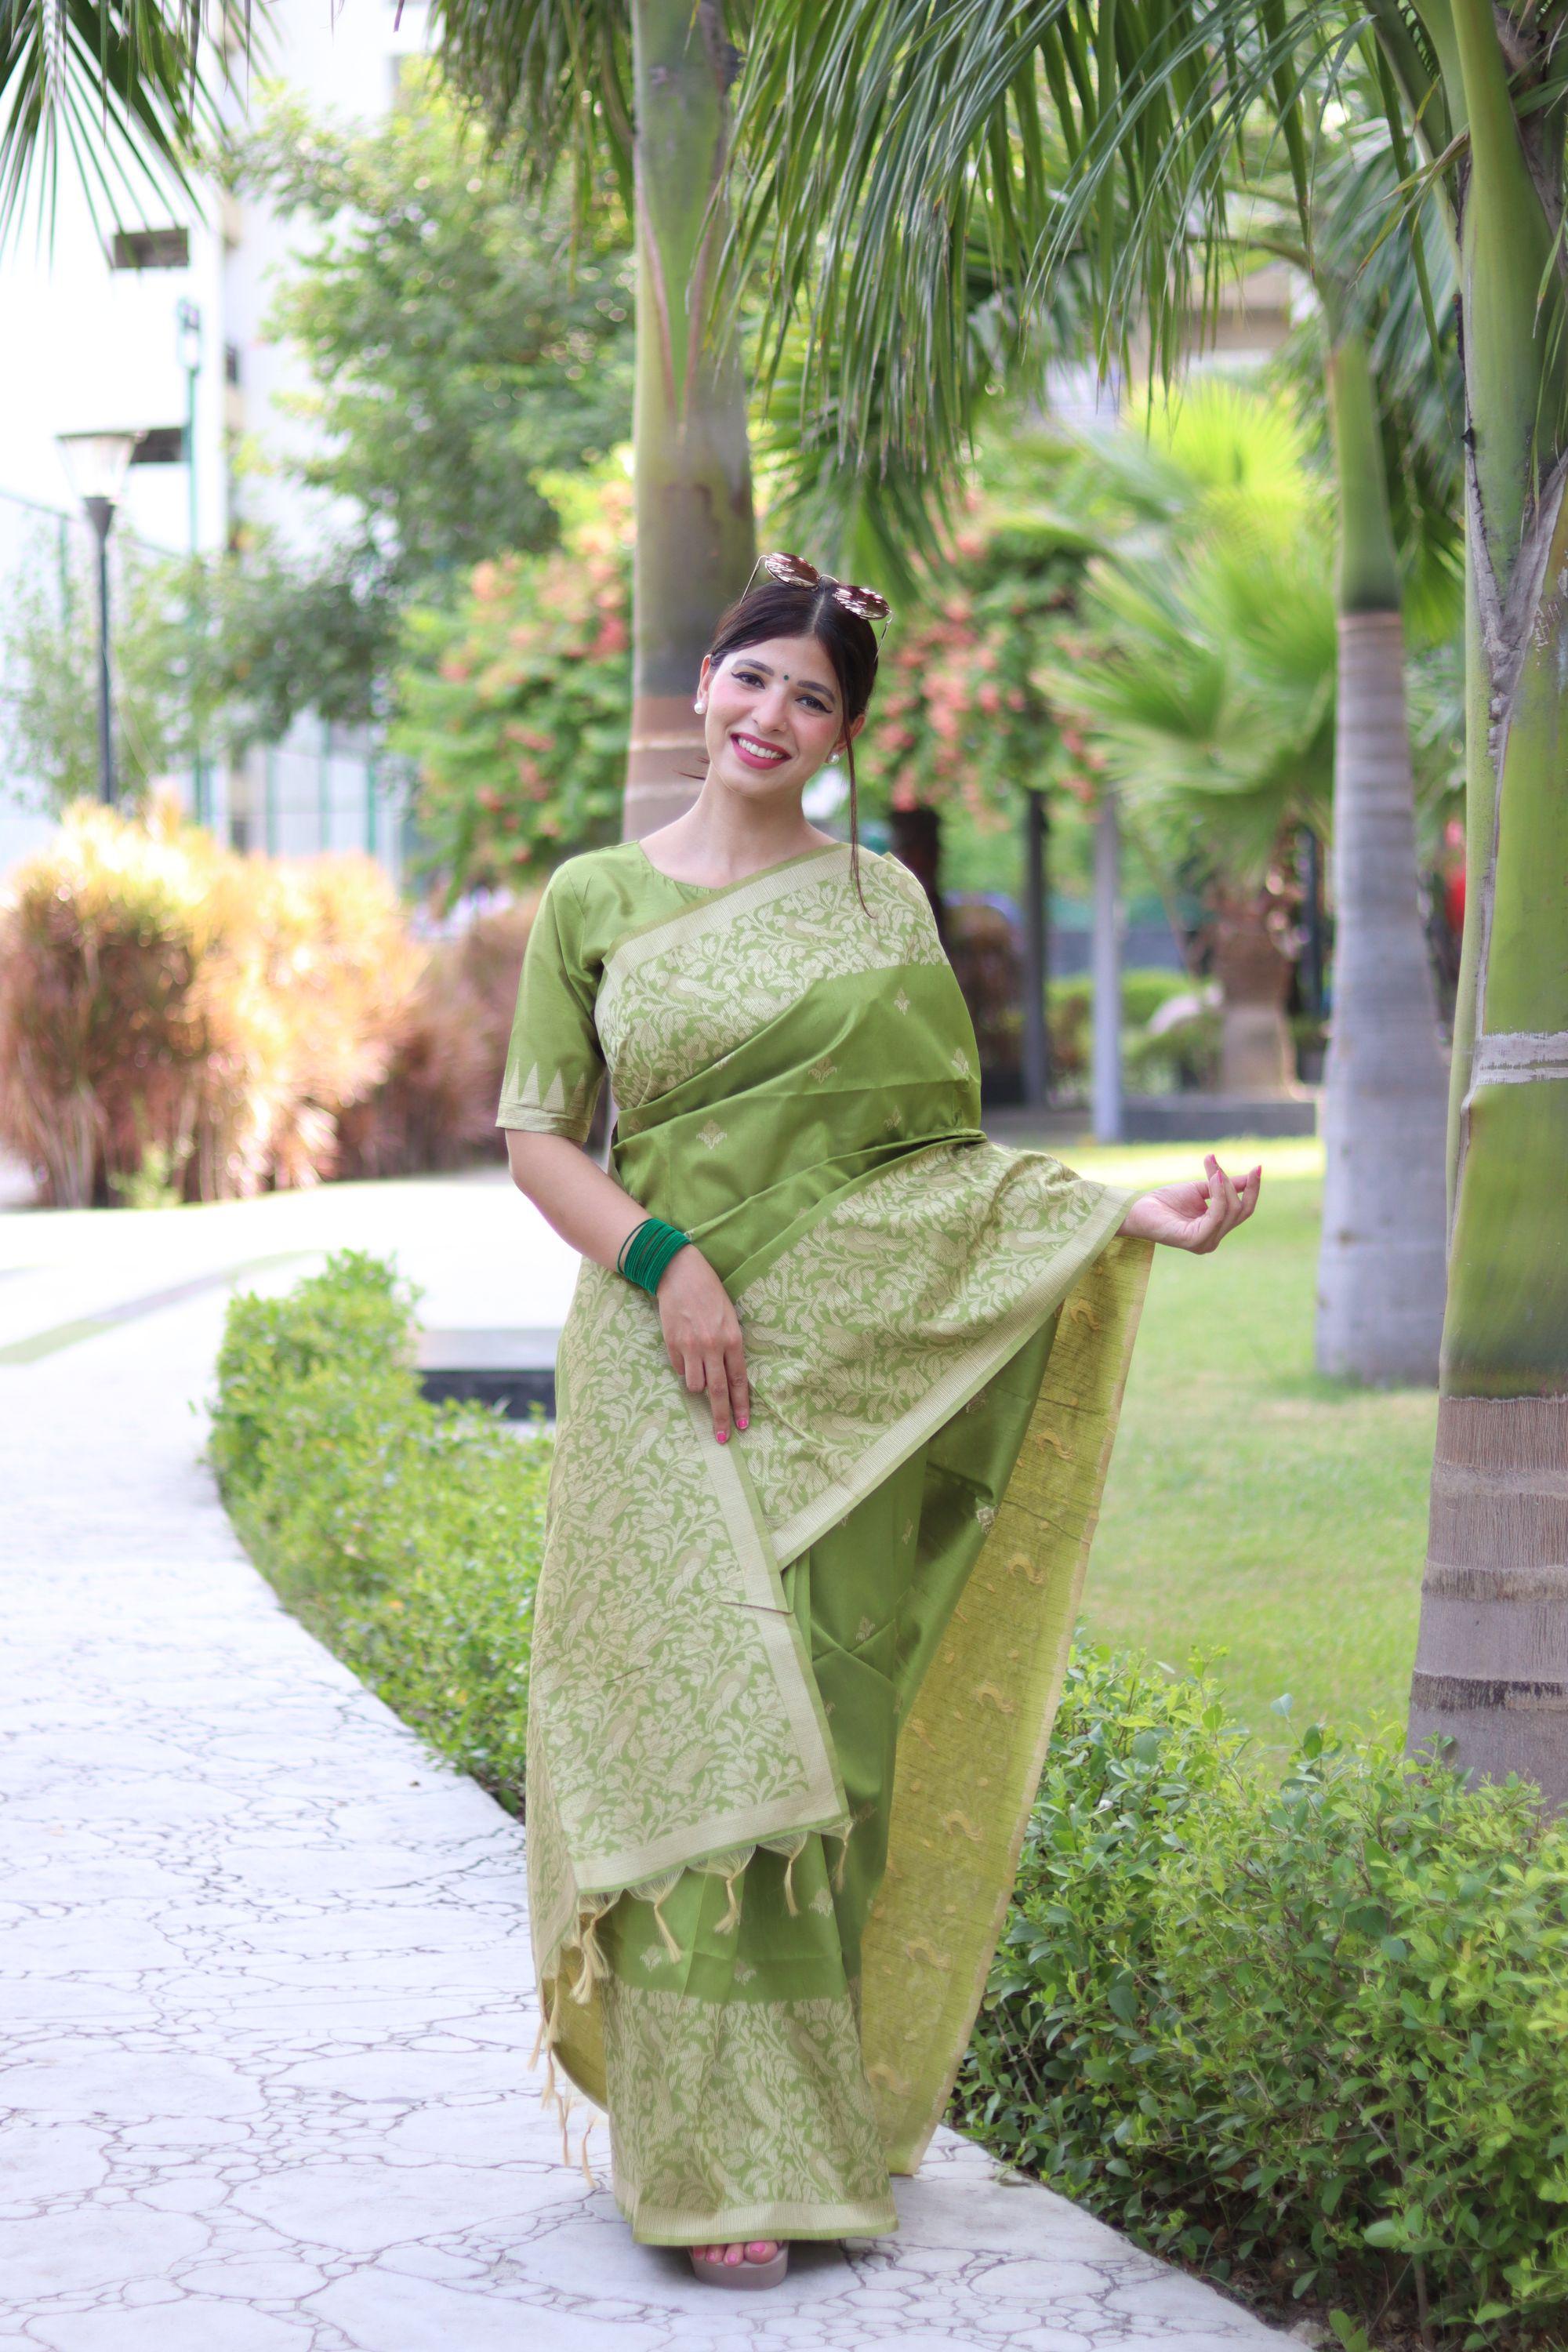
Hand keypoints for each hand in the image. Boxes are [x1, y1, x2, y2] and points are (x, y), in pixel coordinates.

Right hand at [656, 1244, 750, 1442]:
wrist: (680, 1273)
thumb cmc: (710, 1294)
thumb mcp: (729, 1318)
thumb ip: (730, 1347)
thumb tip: (726, 1377)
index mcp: (732, 1339)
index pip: (738, 1381)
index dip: (740, 1406)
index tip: (743, 1424)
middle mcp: (712, 1346)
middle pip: (717, 1392)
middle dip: (721, 1417)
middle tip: (723, 1437)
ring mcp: (690, 1347)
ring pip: (694, 1385)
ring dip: (697, 1385)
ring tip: (698, 1369)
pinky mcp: (671, 1345)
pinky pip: (679, 1369)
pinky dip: (683, 1368)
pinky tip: (684, 1351)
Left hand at [1118, 1153, 1260, 1253]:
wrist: (1137, 1208)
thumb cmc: (1166, 1200)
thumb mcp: (1201, 1189)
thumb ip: (1224, 1186)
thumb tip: (1250, 1176)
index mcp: (1216, 1230)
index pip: (1243, 1211)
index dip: (1253, 1190)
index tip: (1258, 1167)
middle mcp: (1213, 1240)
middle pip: (1240, 1210)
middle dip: (1232, 1183)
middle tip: (1215, 1164)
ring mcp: (1204, 1243)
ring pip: (1230, 1211)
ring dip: (1223, 1185)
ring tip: (1212, 1168)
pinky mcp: (1194, 1240)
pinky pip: (1216, 1216)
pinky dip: (1218, 1195)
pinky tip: (1213, 1178)